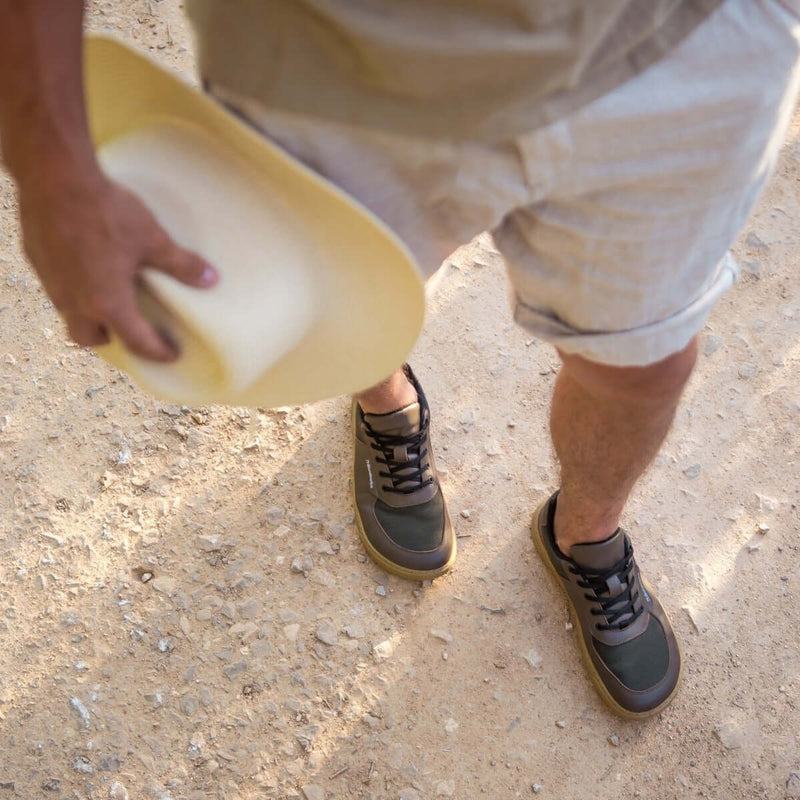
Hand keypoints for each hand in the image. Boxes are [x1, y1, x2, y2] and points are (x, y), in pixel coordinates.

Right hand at [18, 171, 217, 360]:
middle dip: (111, 340)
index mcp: (108, 303)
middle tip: (130, 330)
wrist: (54, 178)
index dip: (157, 352)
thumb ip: (181, 264)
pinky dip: (73, 289)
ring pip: (69, 315)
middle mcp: (76, 302)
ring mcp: (52, 283)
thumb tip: (210, 279)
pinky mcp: (38, 262)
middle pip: (90, 338)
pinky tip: (86, 270)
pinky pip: (56, 288)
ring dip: (89, 315)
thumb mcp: (153, 239)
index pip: (136, 342)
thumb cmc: (106, 211)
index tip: (170, 355)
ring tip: (108, 300)